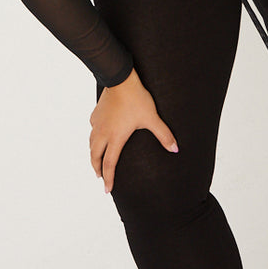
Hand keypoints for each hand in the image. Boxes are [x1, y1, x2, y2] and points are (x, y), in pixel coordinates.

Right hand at [89, 69, 177, 192]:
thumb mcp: (152, 118)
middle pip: (95, 156)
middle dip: (97, 169)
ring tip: (97, 160)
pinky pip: (92, 129)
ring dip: (94, 154)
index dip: (108, 178)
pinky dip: (94, 138)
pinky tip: (98, 135)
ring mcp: (98, 123)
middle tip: (100, 177)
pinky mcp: (96, 113)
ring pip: (91, 143)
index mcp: (116, 137)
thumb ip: (164, 135)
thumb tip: (176, 149)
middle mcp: (103, 132)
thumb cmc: (136, 99)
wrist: (120, 79)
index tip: (108, 189)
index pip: (109, 164)